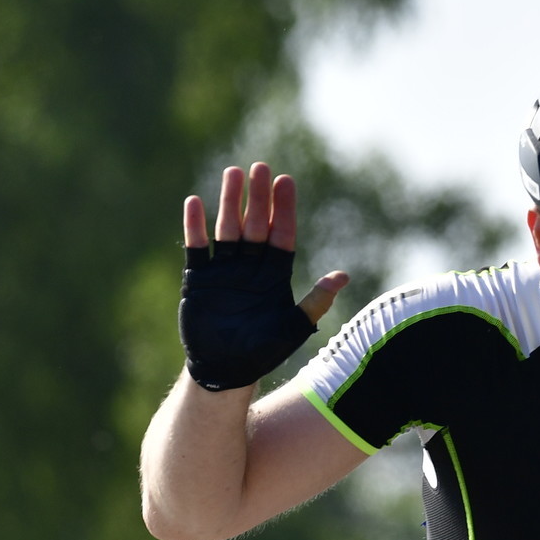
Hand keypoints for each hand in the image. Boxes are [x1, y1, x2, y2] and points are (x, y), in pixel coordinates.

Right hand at [178, 163, 348, 392]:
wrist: (224, 371)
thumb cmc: (262, 352)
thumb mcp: (293, 327)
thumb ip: (315, 301)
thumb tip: (344, 276)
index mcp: (274, 275)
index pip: (282, 234)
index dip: (284, 209)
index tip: (286, 182)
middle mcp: (250, 267)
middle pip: (256, 225)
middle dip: (258, 197)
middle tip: (261, 168)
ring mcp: (224, 270)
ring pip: (228, 229)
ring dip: (229, 202)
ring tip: (233, 174)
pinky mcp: (199, 278)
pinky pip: (197, 248)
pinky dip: (195, 227)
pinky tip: (195, 203)